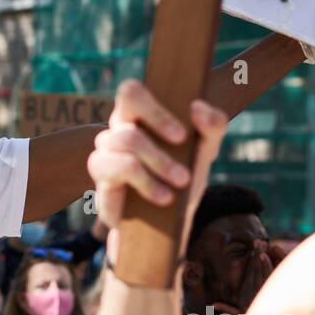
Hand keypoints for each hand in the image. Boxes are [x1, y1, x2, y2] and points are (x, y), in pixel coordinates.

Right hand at [88, 81, 227, 231]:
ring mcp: (105, 151)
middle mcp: (119, 127)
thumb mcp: (205, 152)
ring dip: (160, 161)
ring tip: (181, 181)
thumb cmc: (183, 178)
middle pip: (128, 97)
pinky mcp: (102, 178)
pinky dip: (147, 183)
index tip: (182, 135)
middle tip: (182, 143)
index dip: (156, 107)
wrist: (169, 223)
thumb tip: (197, 108)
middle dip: (160, 119)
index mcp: (140, 115)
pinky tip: (164, 197)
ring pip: (128, 139)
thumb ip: (212, 126)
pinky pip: (118, 168)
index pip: (133, 90)